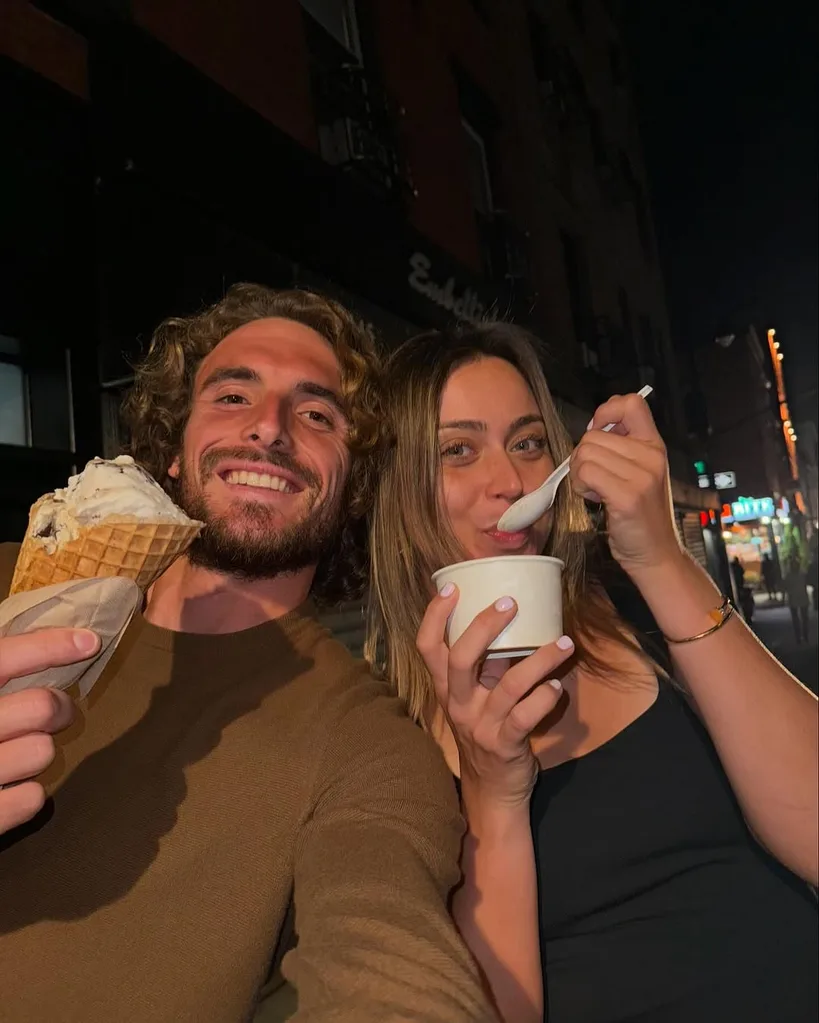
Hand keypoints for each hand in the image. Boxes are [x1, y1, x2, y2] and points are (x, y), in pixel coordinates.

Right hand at [0, 628, 98, 834]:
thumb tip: (40, 646)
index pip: (4, 657)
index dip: (49, 646)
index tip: (89, 642)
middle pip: (42, 707)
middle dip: (59, 707)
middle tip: (57, 712)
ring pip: (42, 751)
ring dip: (37, 750)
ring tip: (18, 752)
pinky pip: (32, 798)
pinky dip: (26, 795)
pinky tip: (9, 788)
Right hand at [417, 587, 574, 810]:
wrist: (491, 792)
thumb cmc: (485, 733)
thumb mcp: (474, 699)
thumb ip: (484, 667)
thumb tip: (509, 620)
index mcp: (447, 688)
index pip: (427, 647)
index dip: (435, 616)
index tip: (452, 588)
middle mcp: (459, 704)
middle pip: (461, 658)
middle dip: (485, 626)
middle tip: (510, 603)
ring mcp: (481, 725)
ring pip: (508, 685)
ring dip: (540, 660)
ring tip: (564, 643)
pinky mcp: (505, 744)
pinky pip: (526, 716)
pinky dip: (546, 697)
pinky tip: (558, 686)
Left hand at [571, 392, 683, 577]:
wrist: (655, 553)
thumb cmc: (639, 515)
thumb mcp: (639, 472)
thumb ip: (622, 447)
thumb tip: (594, 427)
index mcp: (654, 445)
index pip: (631, 403)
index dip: (606, 412)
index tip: (598, 433)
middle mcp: (651, 456)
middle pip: (593, 435)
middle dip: (582, 456)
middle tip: (594, 478)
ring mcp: (642, 476)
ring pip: (585, 453)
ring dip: (579, 473)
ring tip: (596, 490)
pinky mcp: (628, 496)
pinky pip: (585, 473)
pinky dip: (580, 486)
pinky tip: (594, 498)